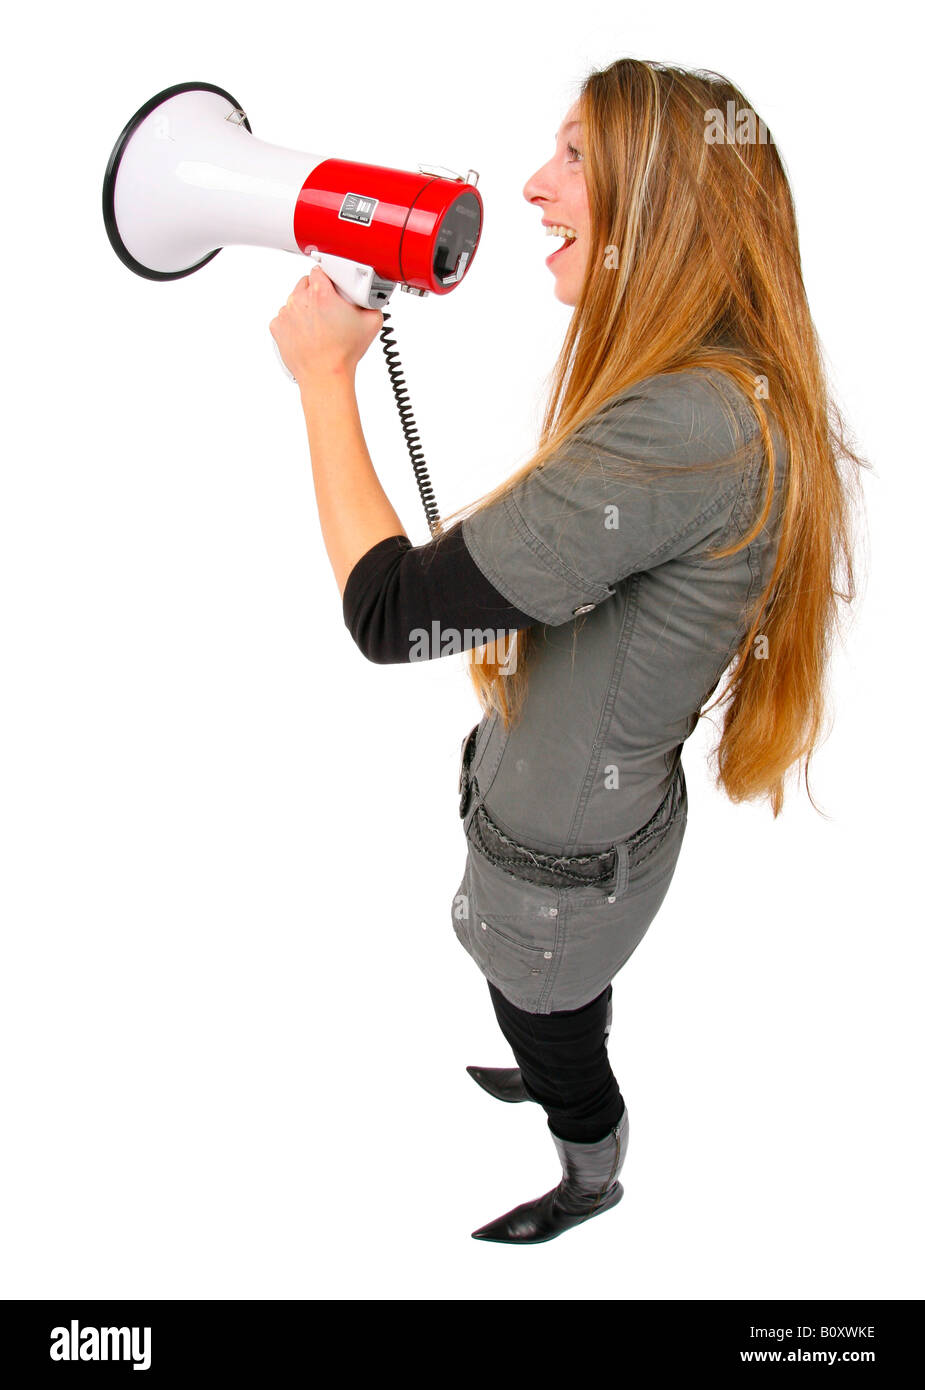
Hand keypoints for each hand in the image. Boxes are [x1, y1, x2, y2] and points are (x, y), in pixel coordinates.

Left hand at [269, 268, 383, 384]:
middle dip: (316, 293)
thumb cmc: (344, 353)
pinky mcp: (277, 327)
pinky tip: (306, 334)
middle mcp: (300, 300)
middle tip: (328, 310)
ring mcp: (286, 313)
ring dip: (304, 308)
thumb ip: (373, 304)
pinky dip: (293, 323)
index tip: (332, 288)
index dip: (328, 278)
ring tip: (318, 326)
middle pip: (305, 283)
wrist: (325, 377)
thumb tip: (372, 299)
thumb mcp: (372, 323)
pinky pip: (284, 318)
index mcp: (321, 293)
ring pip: (294, 301)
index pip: (320, 270)